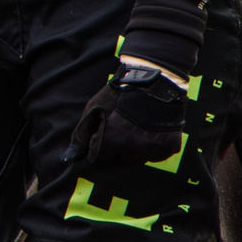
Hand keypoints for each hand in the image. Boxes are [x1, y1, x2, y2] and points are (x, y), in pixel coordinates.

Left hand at [66, 62, 187, 176]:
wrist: (155, 81)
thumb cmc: (121, 93)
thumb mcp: (94, 108)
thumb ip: (82, 134)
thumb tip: (71, 156)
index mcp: (113, 141)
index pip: (98, 157)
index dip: (96, 146)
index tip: (99, 136)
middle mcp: (134, 149)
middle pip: (118, 161)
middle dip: (113, 150)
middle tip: (117, 132)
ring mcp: (154, 148)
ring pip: (137, 160)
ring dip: (131, 151)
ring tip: (132, 131)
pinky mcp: (170, 146)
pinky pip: (156, 155)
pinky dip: (151, 149)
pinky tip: (148, 133)